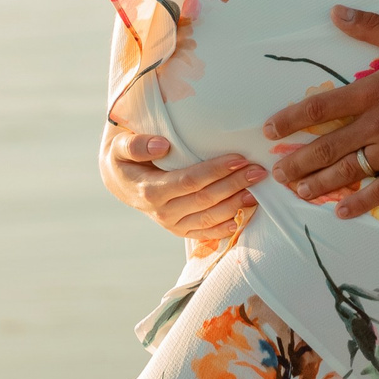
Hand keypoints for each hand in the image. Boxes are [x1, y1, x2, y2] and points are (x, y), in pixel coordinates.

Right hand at [101, 130, 263, 239]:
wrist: (119, 181)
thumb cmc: (124, 157)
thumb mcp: (120, 146)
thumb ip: (136, 145)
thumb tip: (161, 146)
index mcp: (150, 191)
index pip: (190, 181)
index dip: (216, 171)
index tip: (239, 158)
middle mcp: (163, 212)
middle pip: (206, 200)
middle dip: (235, 185)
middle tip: (259, 171)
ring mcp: (172, 224)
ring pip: (210, 219)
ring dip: (236, 205)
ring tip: (258, 191)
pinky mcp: (181, 229)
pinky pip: (207, 233)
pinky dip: (228, 226)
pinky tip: (246, 215)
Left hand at [264, 7, 378, 218]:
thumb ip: (370, 27)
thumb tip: (336, 12)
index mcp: (374, 90)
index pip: (321, 107)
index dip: (291, 119)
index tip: (270, 130)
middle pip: (328, 145)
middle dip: (299, 161)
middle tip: (277, 172)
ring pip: (350, 170)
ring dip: (320, 183)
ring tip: (299, 191)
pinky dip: (360, 201)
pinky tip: (342, 211)